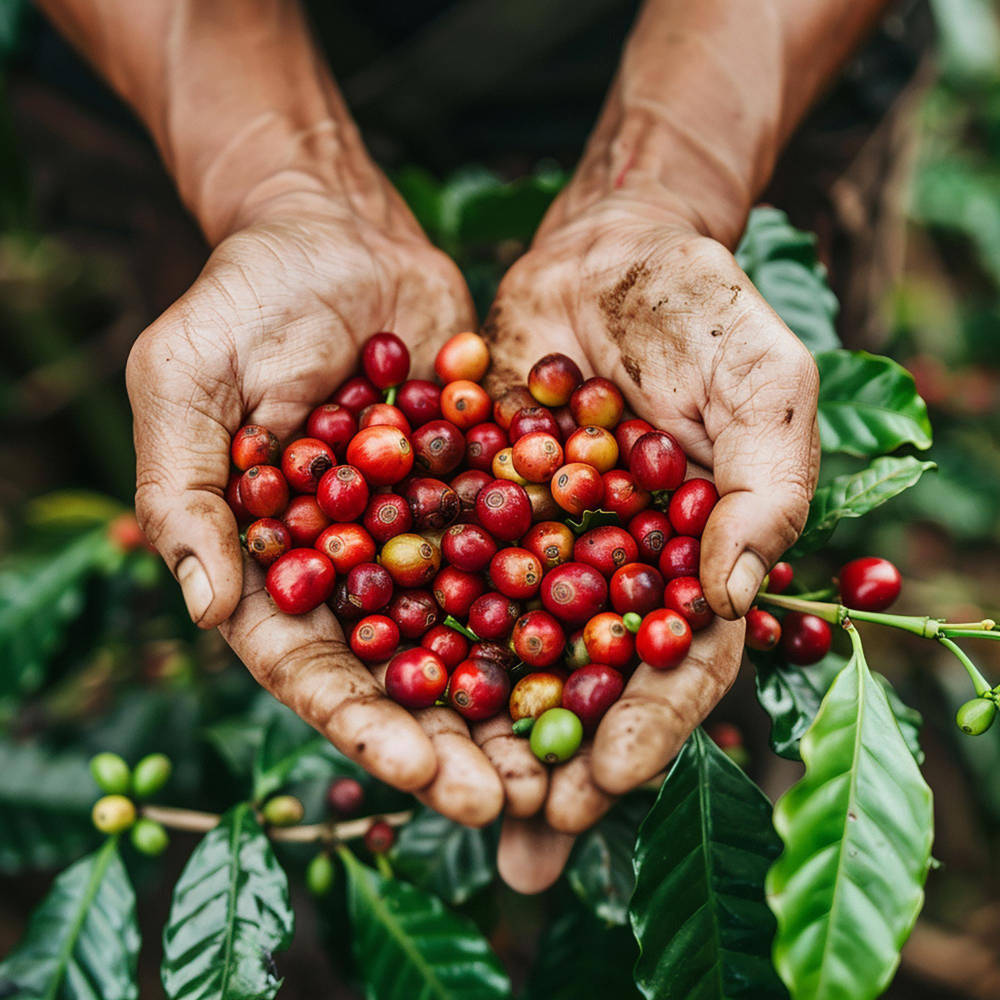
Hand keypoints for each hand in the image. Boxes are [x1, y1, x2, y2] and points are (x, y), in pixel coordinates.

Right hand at [127, 184, 527, 824]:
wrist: (339, 234)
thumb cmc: (243, 301)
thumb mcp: (185, 382)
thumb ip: (186, 491)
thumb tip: (207, 604)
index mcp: (274, 565)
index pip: (315, 668)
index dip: (368, 726)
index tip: (427, 775)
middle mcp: (354, 567)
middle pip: (405, 675)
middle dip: (456, 741)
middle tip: (517, 801)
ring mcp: (422, 534)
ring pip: (475, 633)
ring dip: (519, 697)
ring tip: (572, 756)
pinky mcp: (481, 493)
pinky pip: (525, 553)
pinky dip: (564, 602)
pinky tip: (614, 646)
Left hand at [479, 186, 819, 888]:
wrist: (609, 247)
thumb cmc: (708, 310)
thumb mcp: (764, 384)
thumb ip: (765, 489)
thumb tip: (732, 599)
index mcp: (692, 562)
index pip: (678, 667)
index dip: (646, 730)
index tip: (603, 784)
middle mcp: (611, 571)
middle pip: (583, 682)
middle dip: (550, 757)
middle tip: (513, 830)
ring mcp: (539, 543)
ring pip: (505, 646)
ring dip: (473, 718)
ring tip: (431, 787)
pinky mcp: (475, 505)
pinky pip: (440, 568)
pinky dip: (412, 618)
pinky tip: (373, 672)